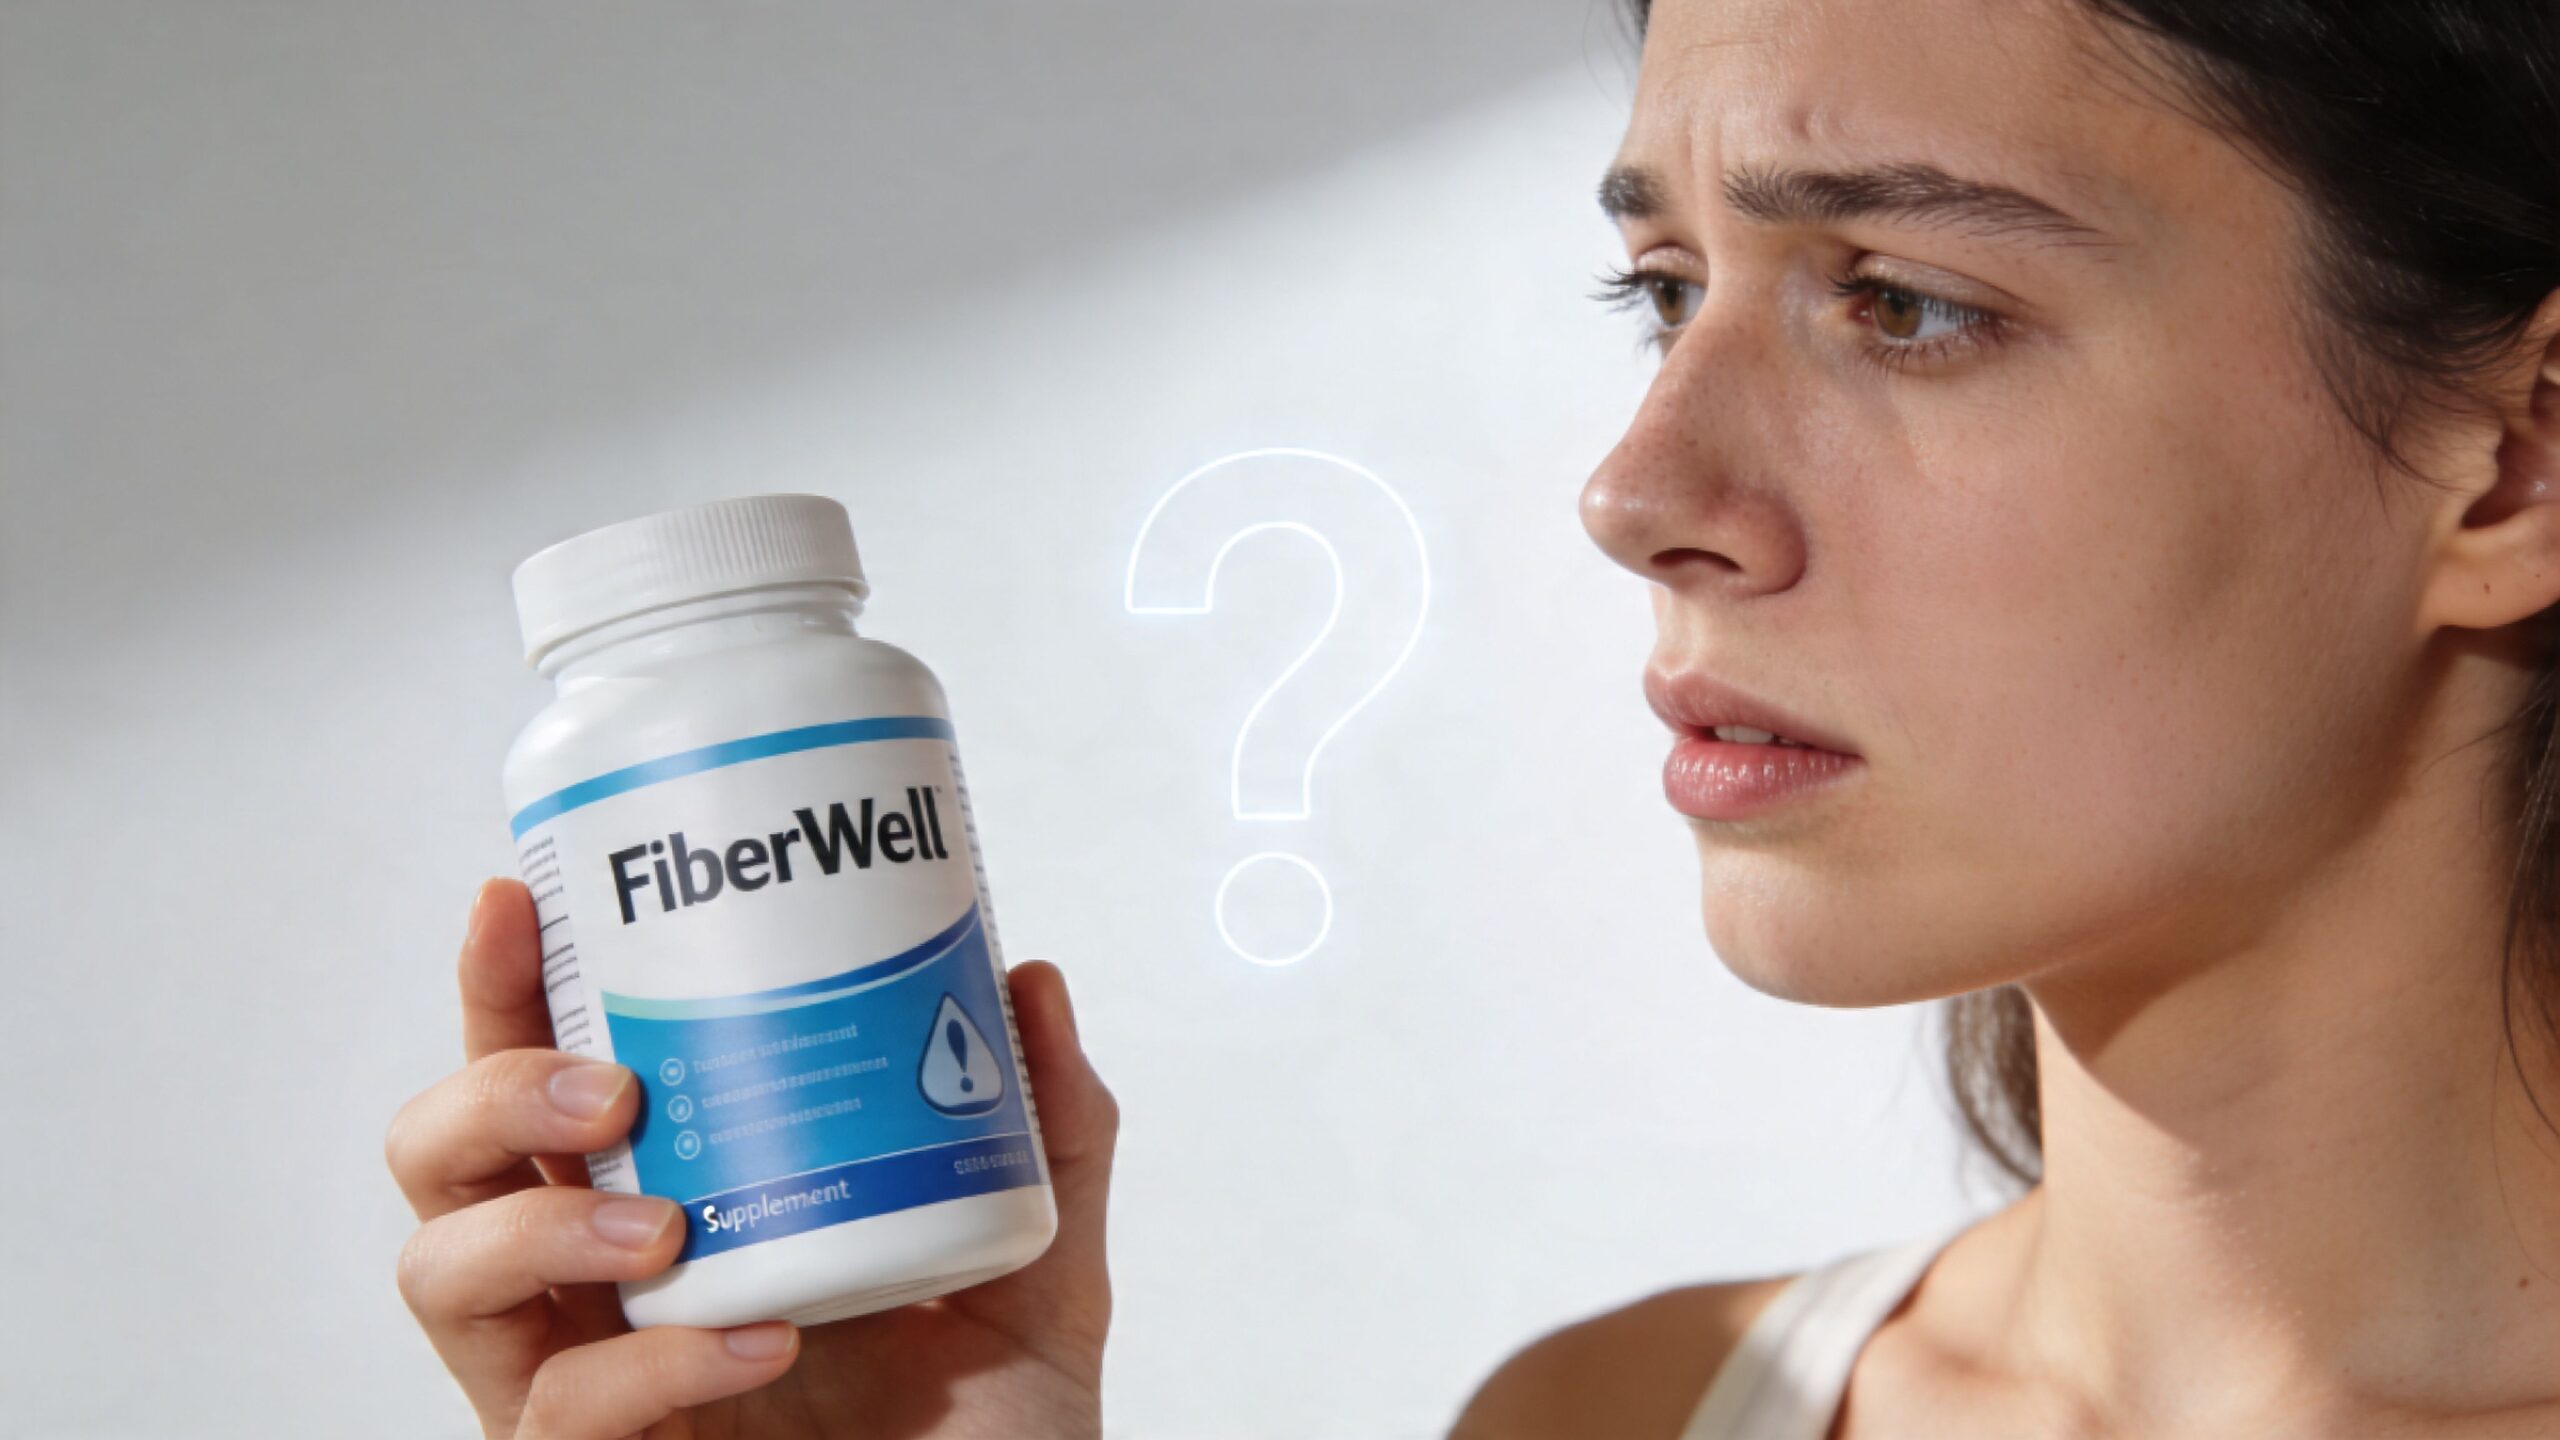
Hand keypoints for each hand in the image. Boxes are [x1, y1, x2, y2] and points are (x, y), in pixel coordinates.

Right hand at [386, 877, 1119, 1438]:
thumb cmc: (987, 1434)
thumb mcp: (1038, 1264)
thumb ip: (1044, 1128)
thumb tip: (1027, 983)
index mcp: (671, 1211)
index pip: (546, 1085)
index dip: (506, 989)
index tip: (524, 897)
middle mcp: (600, 1295)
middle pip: (443, 1164)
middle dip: (489, 1091)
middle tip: (612, 1082)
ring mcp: (583, 1392)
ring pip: (442, 1279)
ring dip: (534, 1226)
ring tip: (661, 1220)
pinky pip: (556, 1416)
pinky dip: (651, 1368)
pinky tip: (756, 1342)